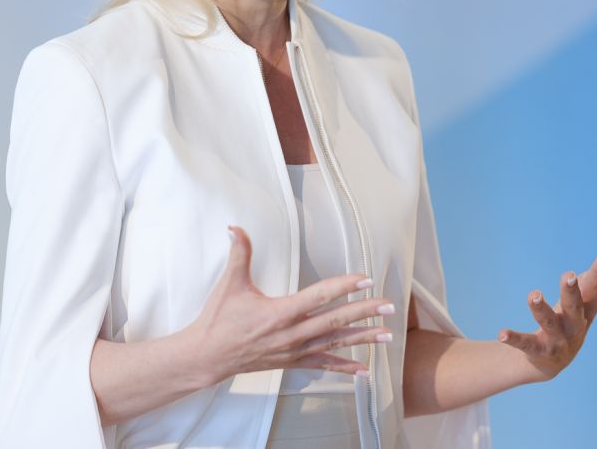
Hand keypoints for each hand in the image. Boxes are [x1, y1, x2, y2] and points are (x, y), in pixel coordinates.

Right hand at [185, 225, 396, 385]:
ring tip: (388, 335)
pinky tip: (366, 370)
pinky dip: (346, 368)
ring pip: (335, 344)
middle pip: (335, 321)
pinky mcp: (292, 362)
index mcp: (280, 312)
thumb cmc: (219, 319)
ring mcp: (294, 351)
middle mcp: (292, 334)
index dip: (344, 286)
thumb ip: (239, 253)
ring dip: (363, 339)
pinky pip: (323, 364)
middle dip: (365, 313)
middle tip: (389, 306)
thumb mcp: (229, 283)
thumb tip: (235, 226)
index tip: (366, 279)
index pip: (319, 296)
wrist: (208, 356)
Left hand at [496, 244, 596, 381]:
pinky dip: (514, 338)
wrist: (551, 361)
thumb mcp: (590, 296)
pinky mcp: (537, 350)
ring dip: (541, 309)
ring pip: (549, 322)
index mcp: (587, 308)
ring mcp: (557, 339)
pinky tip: (502, 333)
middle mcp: (575, 324)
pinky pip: (525, 344)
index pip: (595, 288)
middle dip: (572, 291)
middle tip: (569, 274)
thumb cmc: (573, 318)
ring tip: (533, 294)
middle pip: (574, 306)